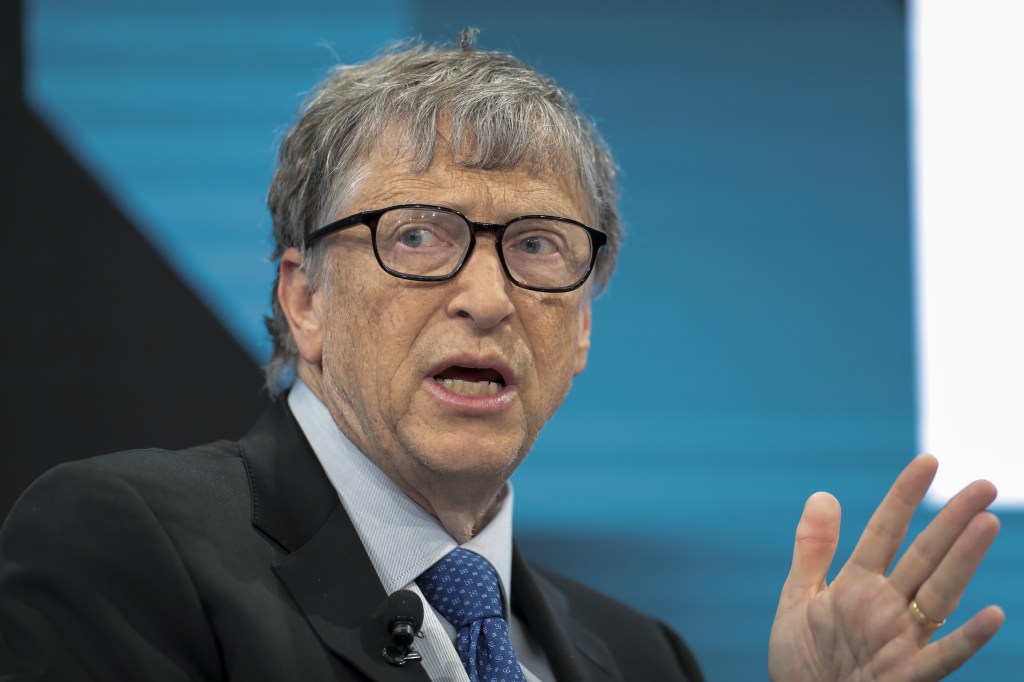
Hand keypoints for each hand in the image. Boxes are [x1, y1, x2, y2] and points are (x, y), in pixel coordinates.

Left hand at [768, 455, 1003, 680]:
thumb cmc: (803, 661)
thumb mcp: (798, 599)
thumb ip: (813, 551)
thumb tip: (822, 493)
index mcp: (859, 584)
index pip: (886, 531)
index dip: (904, 497)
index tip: (928, 461)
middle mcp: (886, 606)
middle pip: (924, 556)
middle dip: (952, 521)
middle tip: (984, 485)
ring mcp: (900, 640)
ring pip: (939, 595)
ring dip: (963, 562)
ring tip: (987, 524)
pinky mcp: (906, 677)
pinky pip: (941, 657)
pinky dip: (966, 639)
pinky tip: (991, 614)